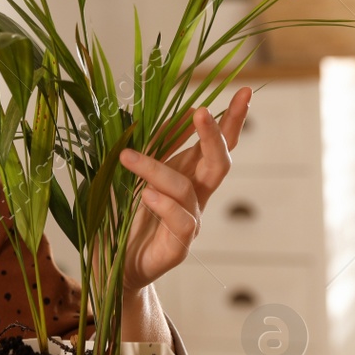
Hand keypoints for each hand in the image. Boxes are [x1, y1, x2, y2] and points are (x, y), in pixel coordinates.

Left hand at [119, 86, 251, 291]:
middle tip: (201, 112)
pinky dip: (166, 207)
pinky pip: (181, 223)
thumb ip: (152, 146)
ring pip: (187, 190)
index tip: (244, 91)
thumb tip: (168, 112)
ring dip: (157, 169)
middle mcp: (195, 197)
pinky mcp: (178, 248)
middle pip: (219, 163)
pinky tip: (149, 197)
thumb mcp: (131, 172)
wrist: (110, 263)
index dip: (232, 119)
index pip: (218, 144)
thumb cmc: (122, 215)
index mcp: (188, 173)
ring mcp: (190, 223)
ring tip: (128, 158)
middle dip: (214, 136)